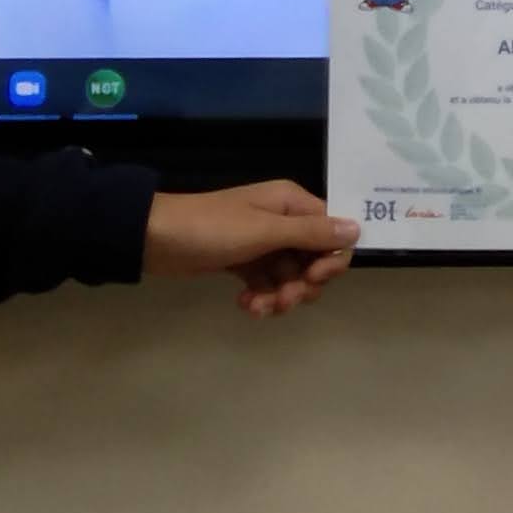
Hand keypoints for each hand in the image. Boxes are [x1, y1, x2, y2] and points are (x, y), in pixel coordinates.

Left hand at [146, 181, 358, 318]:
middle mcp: (282, 221)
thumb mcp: (264, 231)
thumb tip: (358, 230)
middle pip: (315, 259)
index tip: (313, 278)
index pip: (333, 232)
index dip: (331, 260)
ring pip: (291, 276)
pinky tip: (246, 306)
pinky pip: (267, 283)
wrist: (154, 238)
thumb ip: (311, 233)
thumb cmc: (211, 228)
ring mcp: (262, 243)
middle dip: (303, 285)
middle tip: (284, 301)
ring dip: (281, 296)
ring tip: (257, 308)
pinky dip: (262, 297)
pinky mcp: (244, 262)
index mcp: (292, 204)